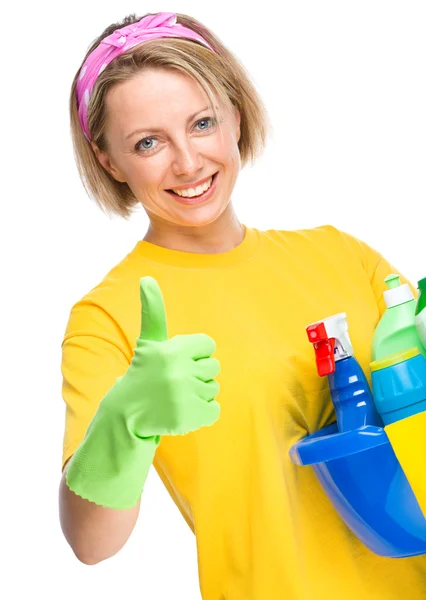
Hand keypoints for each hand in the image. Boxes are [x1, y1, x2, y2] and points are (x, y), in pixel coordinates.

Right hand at [104, 276, 220, 436]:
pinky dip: (202, 414)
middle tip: (174, 382)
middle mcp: (178, 371)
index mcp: (172, 349)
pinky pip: (215, 411)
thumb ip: (152, 310)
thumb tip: (146, 278)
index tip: (177, 362)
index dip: (195, 353)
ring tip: (175, 398)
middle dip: (197, 375)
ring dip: (198, 395)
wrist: (126, 414)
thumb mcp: (149, 341)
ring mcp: (184, 395)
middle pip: (214, 367)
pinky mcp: (189, 417)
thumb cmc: (144, 372)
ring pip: (213, 389)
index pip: (209, 345)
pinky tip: (182, 412)